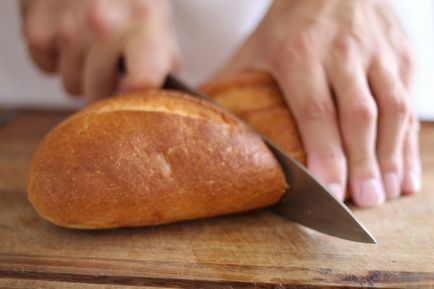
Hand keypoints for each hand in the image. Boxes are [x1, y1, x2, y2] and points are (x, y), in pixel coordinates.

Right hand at [19, 0, 178, 100]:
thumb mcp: (157, 18)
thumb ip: (162, 57)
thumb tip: (158, 94)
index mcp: (144, 25)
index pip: (143, 77)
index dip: (136, 99)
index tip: (130, 100)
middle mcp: (104, 24)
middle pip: (98, 94)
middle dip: (104, 88)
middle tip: (112, 68)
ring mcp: (67, 24)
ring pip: (71, 85)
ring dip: (80, 73)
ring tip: (90, 46)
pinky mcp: (35, 20)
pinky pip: (45, 66)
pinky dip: (54, 57)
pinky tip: (66, 36)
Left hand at [216, 0, 420, 206]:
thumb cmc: (289, 21)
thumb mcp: (255, 48)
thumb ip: (232, 85)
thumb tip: (203, 122)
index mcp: (300, 54)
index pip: (316, 111)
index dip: (325, 153)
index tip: (329, 190)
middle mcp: (343, 52)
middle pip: (358, 116)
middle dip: (363, 163)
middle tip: (365, 200)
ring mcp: (378, 52)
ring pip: (392, 109)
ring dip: (392, 155)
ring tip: (388, 192)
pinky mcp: (402, 54)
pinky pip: (409, 100)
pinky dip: (409, 139)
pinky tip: (406, 168)